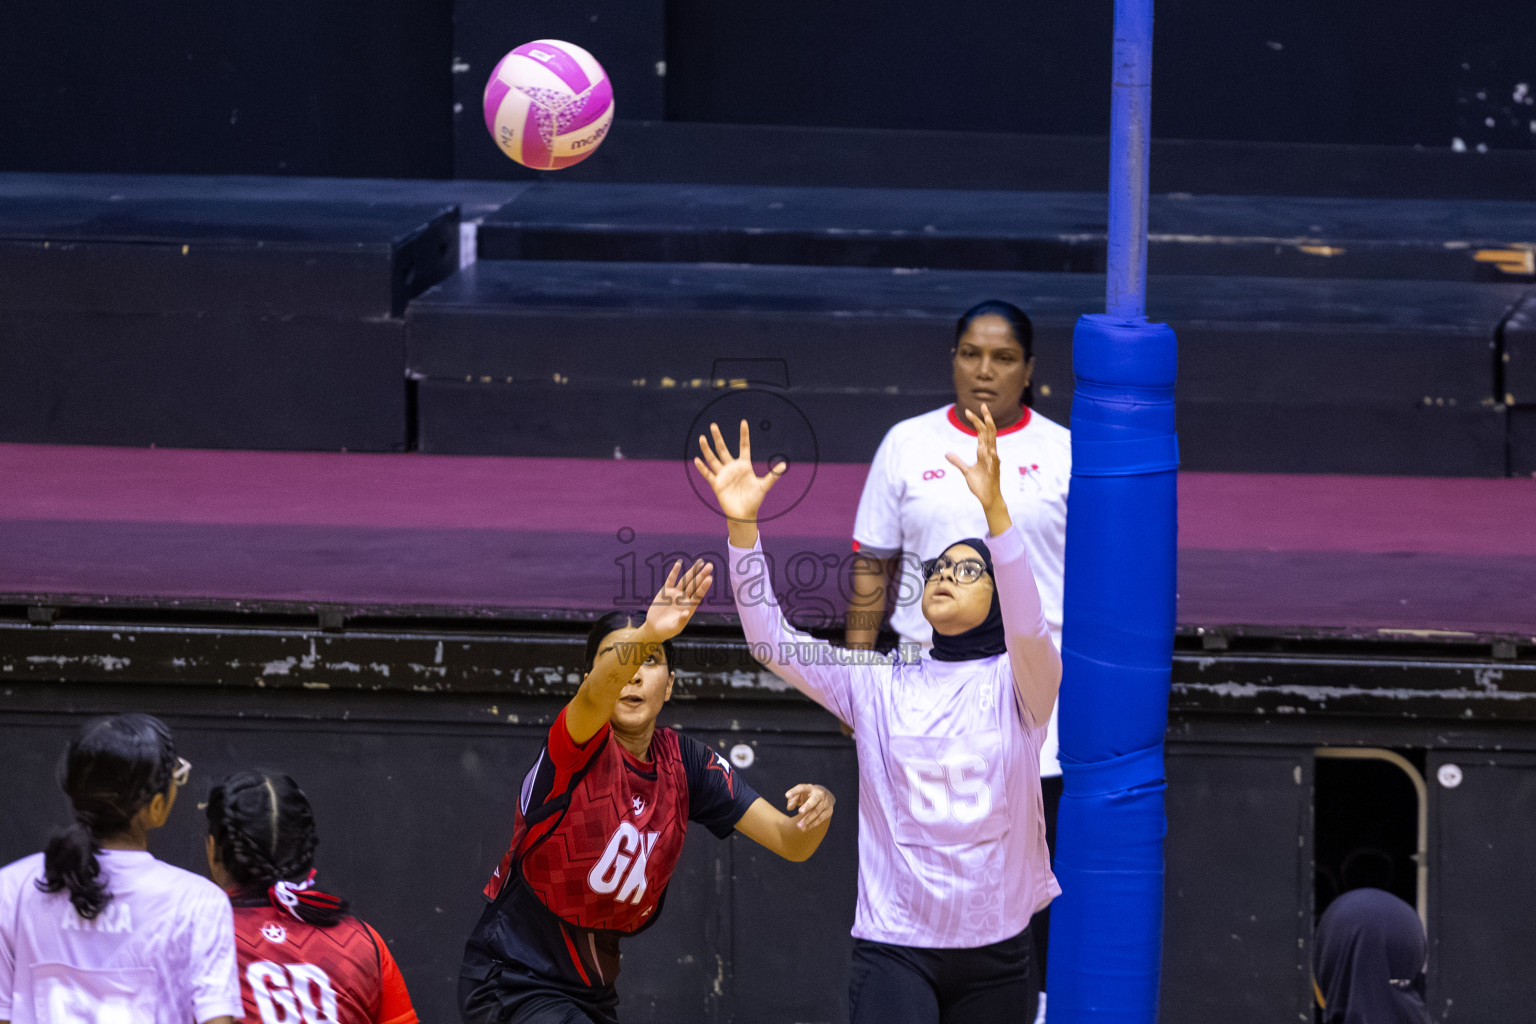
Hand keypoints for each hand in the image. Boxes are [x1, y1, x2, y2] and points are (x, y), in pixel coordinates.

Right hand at [643, 558, 713, 640]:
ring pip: (685, 580)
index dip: (704, 586)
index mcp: (689, 606)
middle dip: (702, 575)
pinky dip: (674, 572)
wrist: (656, 628)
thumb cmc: (668, 630)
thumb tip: (686, 612)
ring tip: (700, 562)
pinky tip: (679, 563)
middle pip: (694, 584)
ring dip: (692, 571)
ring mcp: (675, 594)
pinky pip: (670, 580)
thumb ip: (681, 620)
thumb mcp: (675, 627)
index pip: (699, 594)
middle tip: (710, 565)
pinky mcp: (665, 592)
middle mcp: (684, 598)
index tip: (710, 578)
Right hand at [693, 420, 783, 523]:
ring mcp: (724, 475)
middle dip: (718, 437)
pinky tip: (697, 460)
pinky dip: (702, 468)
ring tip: (702, 438)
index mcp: (744, 465)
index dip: (744, 435)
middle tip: (713, 425)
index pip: (744, 446)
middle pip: (723, 449)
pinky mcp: (717, 484)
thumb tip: (784, 465)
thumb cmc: (754, 500)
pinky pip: (708, 474)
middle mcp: (732, 468)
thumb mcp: (764, 486)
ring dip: (707, 449)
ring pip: (713, 458)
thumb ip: (773, 476)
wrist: (744, 514)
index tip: (743, 422)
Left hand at [785, 784, 834, 830]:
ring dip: (808, 819)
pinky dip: (812, 824)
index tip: (786, 796)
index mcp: (810, 788)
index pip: (801, 788)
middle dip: (807, 806)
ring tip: (799, 826)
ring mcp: (826, 803)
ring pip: (817, 811)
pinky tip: (805, 828)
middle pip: (814, 800)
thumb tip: (789, 807)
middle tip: (800, 812)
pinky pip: (820, 819)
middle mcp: (819, 794)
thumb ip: (793, 799)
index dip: (794, 791)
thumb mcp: (800, 794)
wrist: (825, 797)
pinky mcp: (829, 811)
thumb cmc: (808, 796)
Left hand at [945, 404, 1006, 524]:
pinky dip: (993, 456)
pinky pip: (994, 463)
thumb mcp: (966, 471)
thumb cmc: (980, 484)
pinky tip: (992, 450)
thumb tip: (947, 454)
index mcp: (983, 452)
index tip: (968, 410)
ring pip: (993, 443)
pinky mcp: (994, 472)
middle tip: (983, 405)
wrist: (988, 498)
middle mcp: (990, 454)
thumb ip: (957, 461)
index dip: (976, 421)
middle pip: (989, 432)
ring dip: (990, 431)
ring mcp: (993, 462)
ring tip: (988, 419)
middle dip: (985, 418)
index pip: (981, 433)